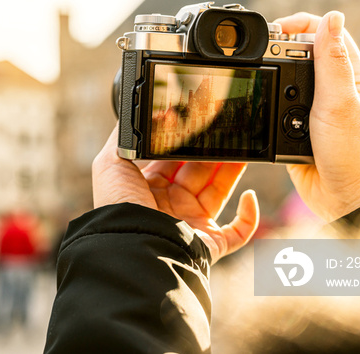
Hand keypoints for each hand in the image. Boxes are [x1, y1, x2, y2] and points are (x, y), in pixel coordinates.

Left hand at [92, 127, 259, 261]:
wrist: (133, 244)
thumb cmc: (118, 206)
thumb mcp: (109, 163)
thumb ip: (124, 136)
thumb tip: (143, 114)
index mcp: (148, 189)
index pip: (174, 160)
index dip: (188, 143)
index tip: (200, 125)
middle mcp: (170, 206)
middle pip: (200, 172)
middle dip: (214, 151)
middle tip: (226, 130)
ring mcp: (191, 224)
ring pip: (220, 192)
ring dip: (234, 170)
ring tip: (245, 148)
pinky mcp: (210, 244)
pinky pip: (238, 233)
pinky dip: (249, 217)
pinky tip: (249, 195)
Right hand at [274, 11, 359, 220]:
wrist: (344, 199)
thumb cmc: (356, 155)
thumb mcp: (341, 103)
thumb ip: (332, 62)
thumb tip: (332, 17)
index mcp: (349, 76)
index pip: (326, 33)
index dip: (301, 23)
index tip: (276, 28)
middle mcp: (331, 90)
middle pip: (300, 53)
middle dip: (277, 48)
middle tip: (257, 51)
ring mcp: (311, 110)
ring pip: (283, 80)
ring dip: (269, 78)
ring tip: (255, 76)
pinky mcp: (293, 129)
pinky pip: (274, 109)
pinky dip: (264, 106)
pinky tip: (259, 106)